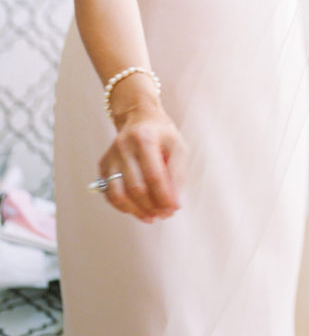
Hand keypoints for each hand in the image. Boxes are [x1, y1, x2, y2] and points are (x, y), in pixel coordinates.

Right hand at [97, 101, 186, 222]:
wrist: (139, 118)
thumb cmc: (162, 135)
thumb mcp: (177, 146)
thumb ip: (178, 173)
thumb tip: (176, 203)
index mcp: (145, 138)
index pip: (154, 175)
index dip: (165, 196)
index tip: (174, 208)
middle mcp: (123, 146)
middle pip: (136, 187)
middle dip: (152, 206)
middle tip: (165, 214)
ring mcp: (110, 156)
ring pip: (119, 194)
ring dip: (137, 211)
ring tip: (152, 216)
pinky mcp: (103, 165)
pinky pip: (110, 193)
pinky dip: (123, 207)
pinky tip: (138, 210)